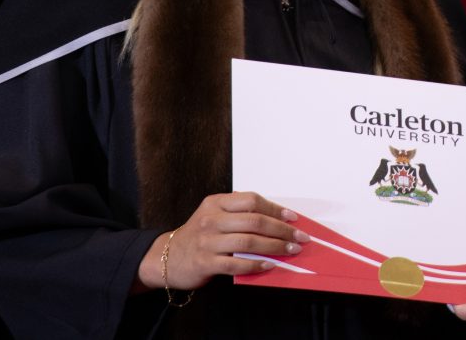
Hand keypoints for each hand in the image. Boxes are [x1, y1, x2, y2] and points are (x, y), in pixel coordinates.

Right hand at [137, 191, 308, 290]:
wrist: (167, 258)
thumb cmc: (198, 236)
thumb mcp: (214, 215)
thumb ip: (239, 213)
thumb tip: (278, 218)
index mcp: (216, 203)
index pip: (252, 200)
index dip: (275, 209)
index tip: (293, 218)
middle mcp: (211, 219)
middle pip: (254, 221)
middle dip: (281, 229)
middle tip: (299, 238)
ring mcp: (207, 241)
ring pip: (248, 241)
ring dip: (274, 246)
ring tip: (290, 250)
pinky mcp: (205, 262)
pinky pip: (236, 263)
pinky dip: (256, 264)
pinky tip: (269, 265)